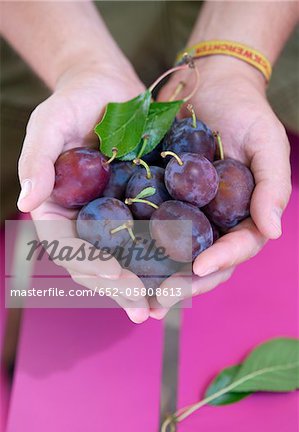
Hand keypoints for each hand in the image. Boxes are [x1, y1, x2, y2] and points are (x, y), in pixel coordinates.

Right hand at [17, 60, 150, 322]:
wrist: (110, 86)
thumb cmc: (74, 100)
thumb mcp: (49, 122)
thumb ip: (37, 160)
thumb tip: (26, 201)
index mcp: (57, 206)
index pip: (66, 245)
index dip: (87, 265)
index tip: (114, 278)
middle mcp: (83, 217)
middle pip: (96, 261)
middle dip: (118, 286)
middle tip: (142, 308)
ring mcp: (112, 215)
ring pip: (124, 257)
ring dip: (142, 283)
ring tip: (163, 305)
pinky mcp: (138, 206)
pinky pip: (149, 236)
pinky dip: (162, 257)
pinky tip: (181, 272)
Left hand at [156, 56, 290, 309]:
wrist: (208, 84)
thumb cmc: (245, 111)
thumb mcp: (268, 144)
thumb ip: (273, 188)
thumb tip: (273, 232)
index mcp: (242, 217)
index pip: (236, 249)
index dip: (221, 261)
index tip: (199, 268)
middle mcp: (213, 222)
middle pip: (201, 264)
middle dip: (183, 284)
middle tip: (159, 301)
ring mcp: (185, 215)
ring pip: (171, 256)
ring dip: (155, 279)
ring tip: (135, 296)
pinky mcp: (158, 201)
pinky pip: (146, 229)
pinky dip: (134, 247)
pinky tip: (117, 260)